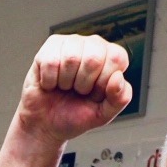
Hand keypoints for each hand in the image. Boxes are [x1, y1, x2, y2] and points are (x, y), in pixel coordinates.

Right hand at [15, 34, 133, 143]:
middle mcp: (94, 45)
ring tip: (65, 86)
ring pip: (71, 59)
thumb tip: (118, 77)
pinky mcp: (50, 45)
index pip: (116, 58)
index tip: (95, 93)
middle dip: (83, 84)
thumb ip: (119, 99)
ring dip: (66, 82)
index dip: (103, 82)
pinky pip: (51, 62)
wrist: (47, 123)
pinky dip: (50, 81)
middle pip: (94, 58)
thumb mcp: (103, 114)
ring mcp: (72, 43)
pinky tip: (52, 82)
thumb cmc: (75, 115)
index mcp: (112, 58)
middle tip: (78, 91)